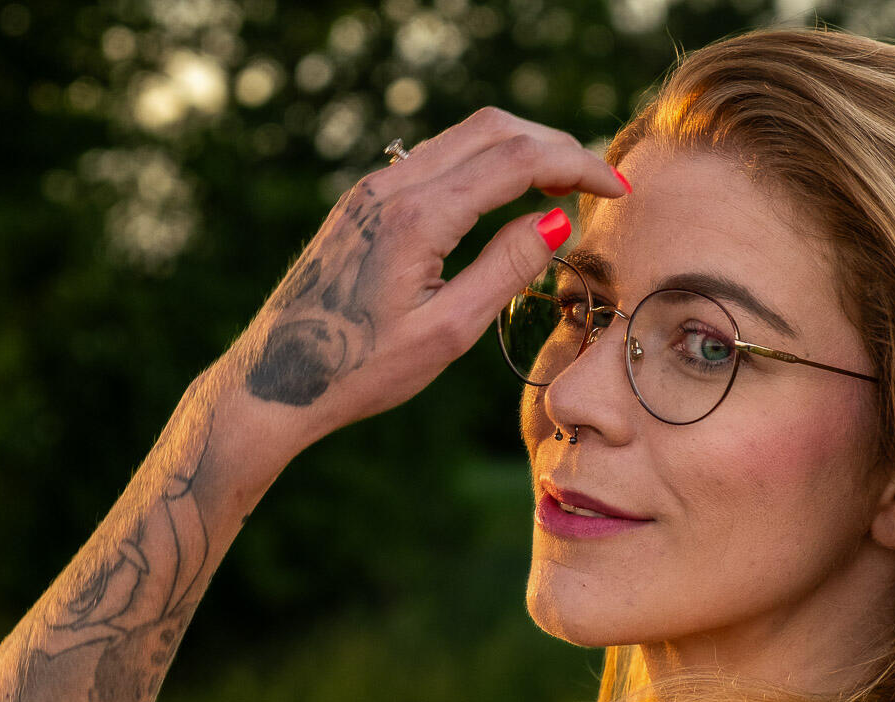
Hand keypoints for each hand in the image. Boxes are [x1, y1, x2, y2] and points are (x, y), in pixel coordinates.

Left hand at [231, 107, 628, 437]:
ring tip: (560, 188)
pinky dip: (483, 164)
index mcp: (417, 217)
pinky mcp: (362, 202)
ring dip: (519, 150)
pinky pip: (435, 159)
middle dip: (554, 146)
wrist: (276, 379)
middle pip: (492, 128)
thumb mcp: (448, 332)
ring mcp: (371, 189)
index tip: (618, 189)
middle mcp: (390, 186)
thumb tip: (560, 219)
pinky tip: (505, 199)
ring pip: (463, 137)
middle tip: (597, 183)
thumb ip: (507, 268)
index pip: (517, 160)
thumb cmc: (360, 369)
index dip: (577, 166)